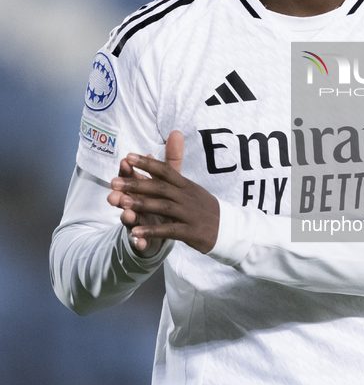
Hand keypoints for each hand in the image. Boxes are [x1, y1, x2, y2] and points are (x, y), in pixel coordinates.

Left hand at [107, 131, 218, 255]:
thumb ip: (171, 171)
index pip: (165, 170)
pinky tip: (135, 232)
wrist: (229, 228)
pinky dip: (152, 231)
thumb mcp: (190, 187)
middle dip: (135, 184)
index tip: (128, 156)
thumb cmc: (203, 206)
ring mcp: (189, 214)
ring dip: (141, 205)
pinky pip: (169, 231)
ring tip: (121, 203)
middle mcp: (186, 197)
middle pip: (159, 188)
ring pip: (162, 207)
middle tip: (113, 182)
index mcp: (185, 185)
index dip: (147, 164)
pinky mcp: (190, 232)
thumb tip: (156, 152)